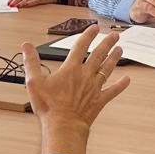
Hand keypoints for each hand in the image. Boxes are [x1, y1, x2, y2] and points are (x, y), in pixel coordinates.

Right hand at [21, 25, 129, 153]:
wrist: (63, 126)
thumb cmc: (49, 106)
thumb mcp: (34, 82)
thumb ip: (31, 62)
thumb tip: (26, 45)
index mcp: (71, 69)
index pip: (81, 46)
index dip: (88, 35)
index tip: (94, 27)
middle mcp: (85, 75)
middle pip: (98, 54)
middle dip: (107, 43)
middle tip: (114, 35)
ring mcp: (94, 88)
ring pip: (107, 69)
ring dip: (114, 58)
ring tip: (120, 50)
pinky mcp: (99, 100)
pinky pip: (112, 91)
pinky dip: (120, 85)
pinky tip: (127, 80)